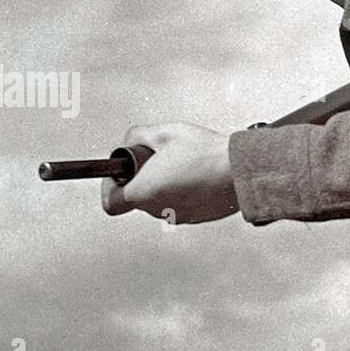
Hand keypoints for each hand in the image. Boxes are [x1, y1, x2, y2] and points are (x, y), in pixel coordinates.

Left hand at [101, 123, 238, 223]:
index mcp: (145, 192)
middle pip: (138, 198)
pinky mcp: (198, 218)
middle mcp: (159, 210)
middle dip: (142, 178)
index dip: (109, 187)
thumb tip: (130, 142)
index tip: (119, 175)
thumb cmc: (204, 153)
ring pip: (160, 201)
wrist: (240, 169)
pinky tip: (196, 175)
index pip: (110, 203)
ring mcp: (180, 216)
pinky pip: (181, 205)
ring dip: (163, 185)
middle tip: (157, 159)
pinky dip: (183, 192)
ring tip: (182, 164)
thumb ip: (136, 136)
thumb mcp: (163, 132)